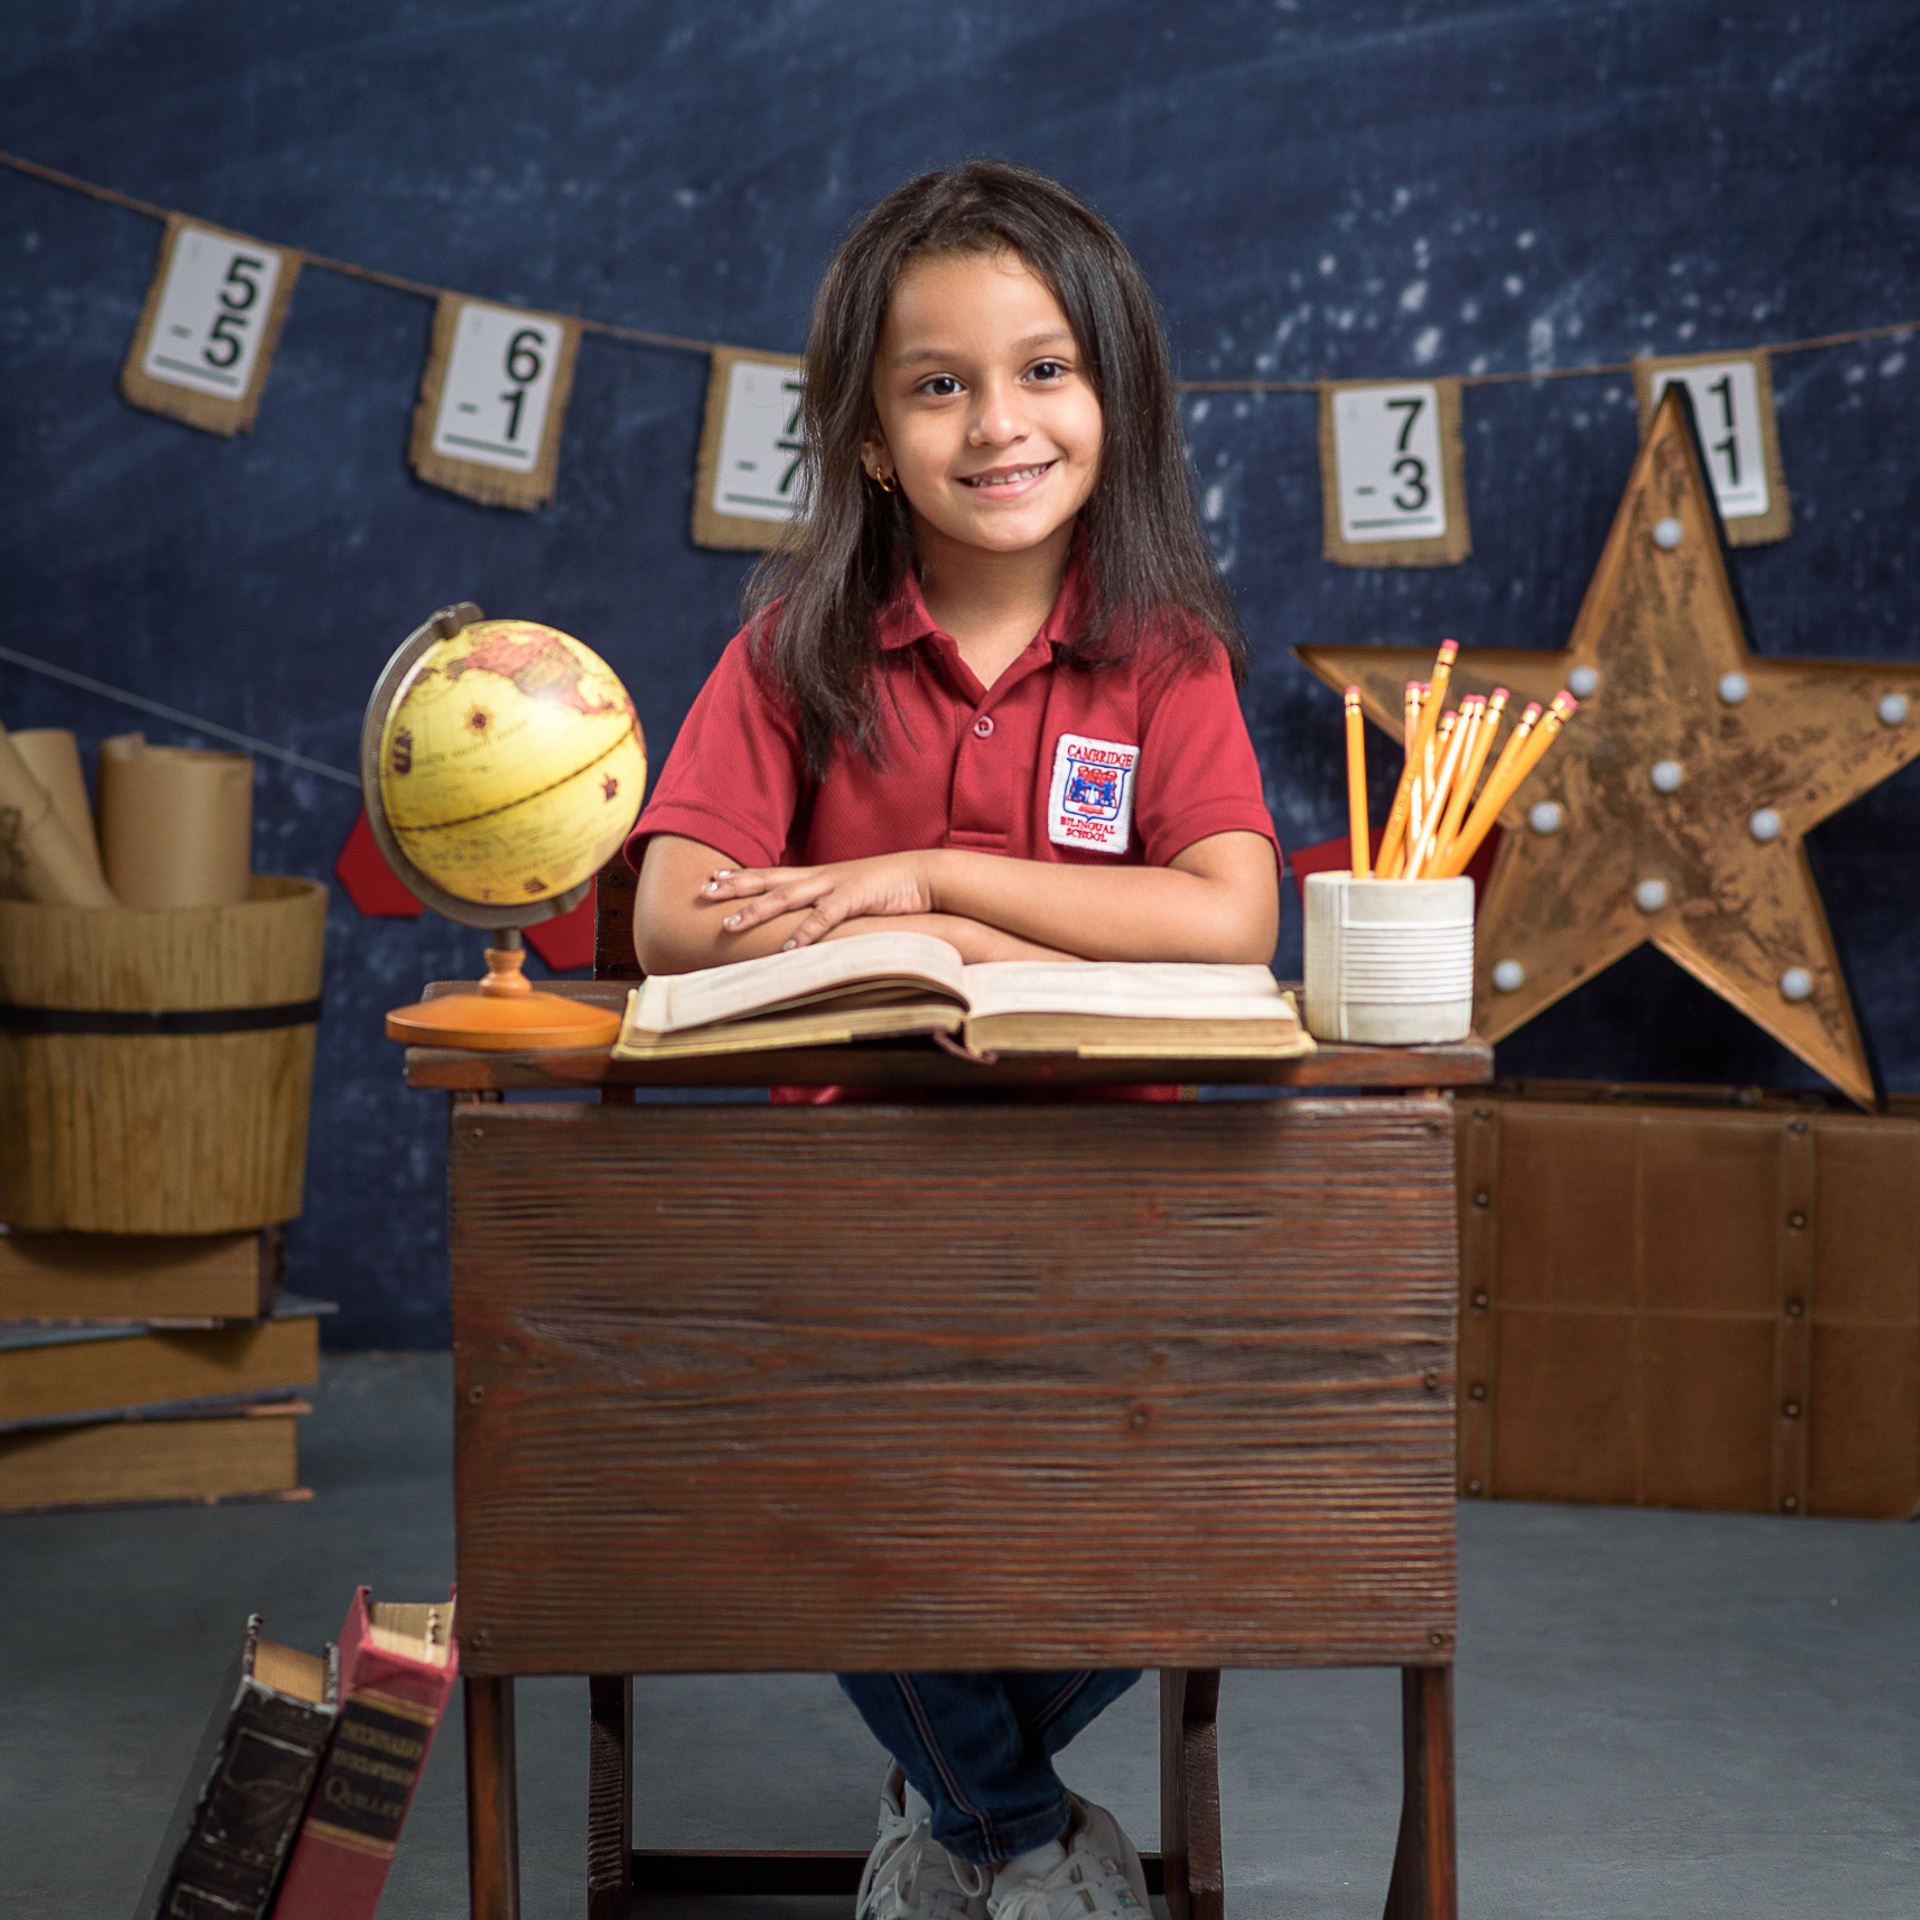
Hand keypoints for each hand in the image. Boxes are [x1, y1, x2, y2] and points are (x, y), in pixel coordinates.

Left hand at [699, 853, 936, 948]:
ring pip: (787, 898)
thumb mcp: (853, 897)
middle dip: (736, 886)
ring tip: (729, 925)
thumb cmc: (891, 889)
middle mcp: (821, 877)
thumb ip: (831, 907)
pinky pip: (825, 917)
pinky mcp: (856, 897)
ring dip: (756, 911)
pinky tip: (788, 947)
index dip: (743, 876)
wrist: (927, 876)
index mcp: (820, 876)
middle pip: (770, 881)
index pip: (773, 874)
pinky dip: (805, 932)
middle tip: (704, 891)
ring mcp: (836, 885)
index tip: (713, 877)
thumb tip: (809, 926)